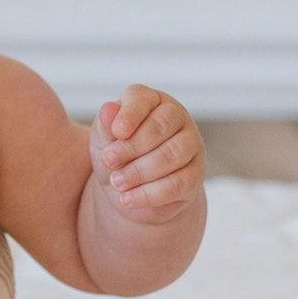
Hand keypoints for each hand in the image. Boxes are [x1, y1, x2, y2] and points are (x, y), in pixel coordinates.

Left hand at [91, 85, 204, 222]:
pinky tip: (127, 199)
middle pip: (161, 126)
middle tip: (108, 161)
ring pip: (172, 154)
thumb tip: (108, 109)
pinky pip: (179, 183)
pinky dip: (150, 193)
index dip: (130, 114)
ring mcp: (191, 145)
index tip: (117, 132)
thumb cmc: (115, 154)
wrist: (127, 190)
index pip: (143, 99)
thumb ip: (105, 125)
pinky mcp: (195, 174)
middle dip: (132, 146)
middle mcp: (176, 117)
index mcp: (150, 101)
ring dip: (140, 171)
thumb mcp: (102, 140)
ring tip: (116, 182)